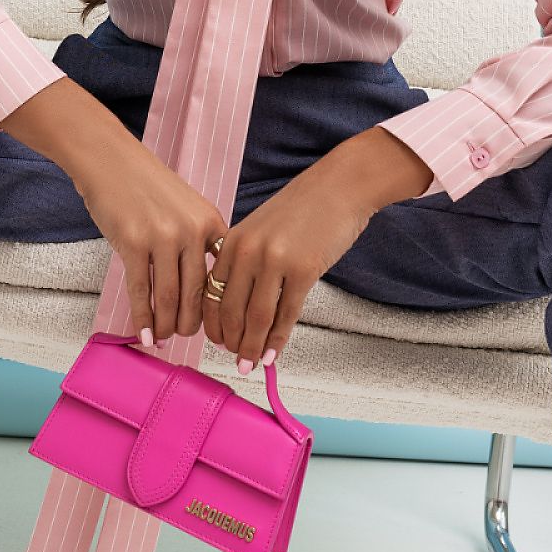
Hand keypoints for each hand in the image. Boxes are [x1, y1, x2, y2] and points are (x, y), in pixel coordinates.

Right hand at [72, 122, 227, 345]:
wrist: (111, 161)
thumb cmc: (146, 187)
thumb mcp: (186, 207)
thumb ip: (197, 241)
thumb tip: (197, 289)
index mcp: (211, 221)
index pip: (221, 275)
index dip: (217, 307)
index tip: (213, 327)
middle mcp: (192, 230)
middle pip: (197, 293)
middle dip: (191, 323)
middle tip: (183, 338)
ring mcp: (163, 236)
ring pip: (169, 297)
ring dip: (166, 325)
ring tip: (161, 338)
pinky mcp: (133, 242)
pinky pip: (141, 290)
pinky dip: (143, 317)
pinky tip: (143, 333)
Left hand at [201, 150, 375, 371]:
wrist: (340, 187)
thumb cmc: (304, 208)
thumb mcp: (261, 227)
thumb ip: (245, 259)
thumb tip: (239, 306)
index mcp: (233, 239)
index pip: (211, 292)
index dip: (213, 323)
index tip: (217, 341)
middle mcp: (248, 250)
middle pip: (231, 310)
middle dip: (231, 341)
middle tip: (236, 359)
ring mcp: (275, 261)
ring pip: (256, 318)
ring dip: (251, 347)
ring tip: (250, 364)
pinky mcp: (303, 271)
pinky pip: (286, 315)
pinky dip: (277, 340)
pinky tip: (273, 354)